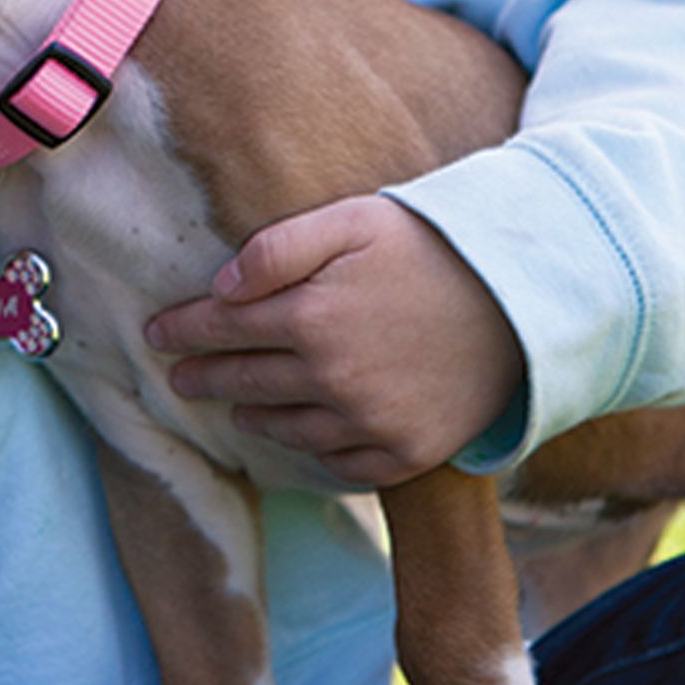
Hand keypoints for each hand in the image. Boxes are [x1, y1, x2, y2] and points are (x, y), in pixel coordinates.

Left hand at [144, 195, 523, 488]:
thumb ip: (276, 249)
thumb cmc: (435, 246)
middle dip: (202, 377)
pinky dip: (312, 452)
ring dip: (251, 417)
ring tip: (235, 408)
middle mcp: (332, 379)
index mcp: (310, 318)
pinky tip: (300, 437)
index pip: (221, 328)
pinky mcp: (407, 452)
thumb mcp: (352, 221)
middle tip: (176, 378)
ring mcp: (370, 421)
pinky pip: (340, 463)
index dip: (181, 330)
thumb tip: (218, 287)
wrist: (531, 298)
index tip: (153, 333)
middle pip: (244, 382)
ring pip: (285, 429)